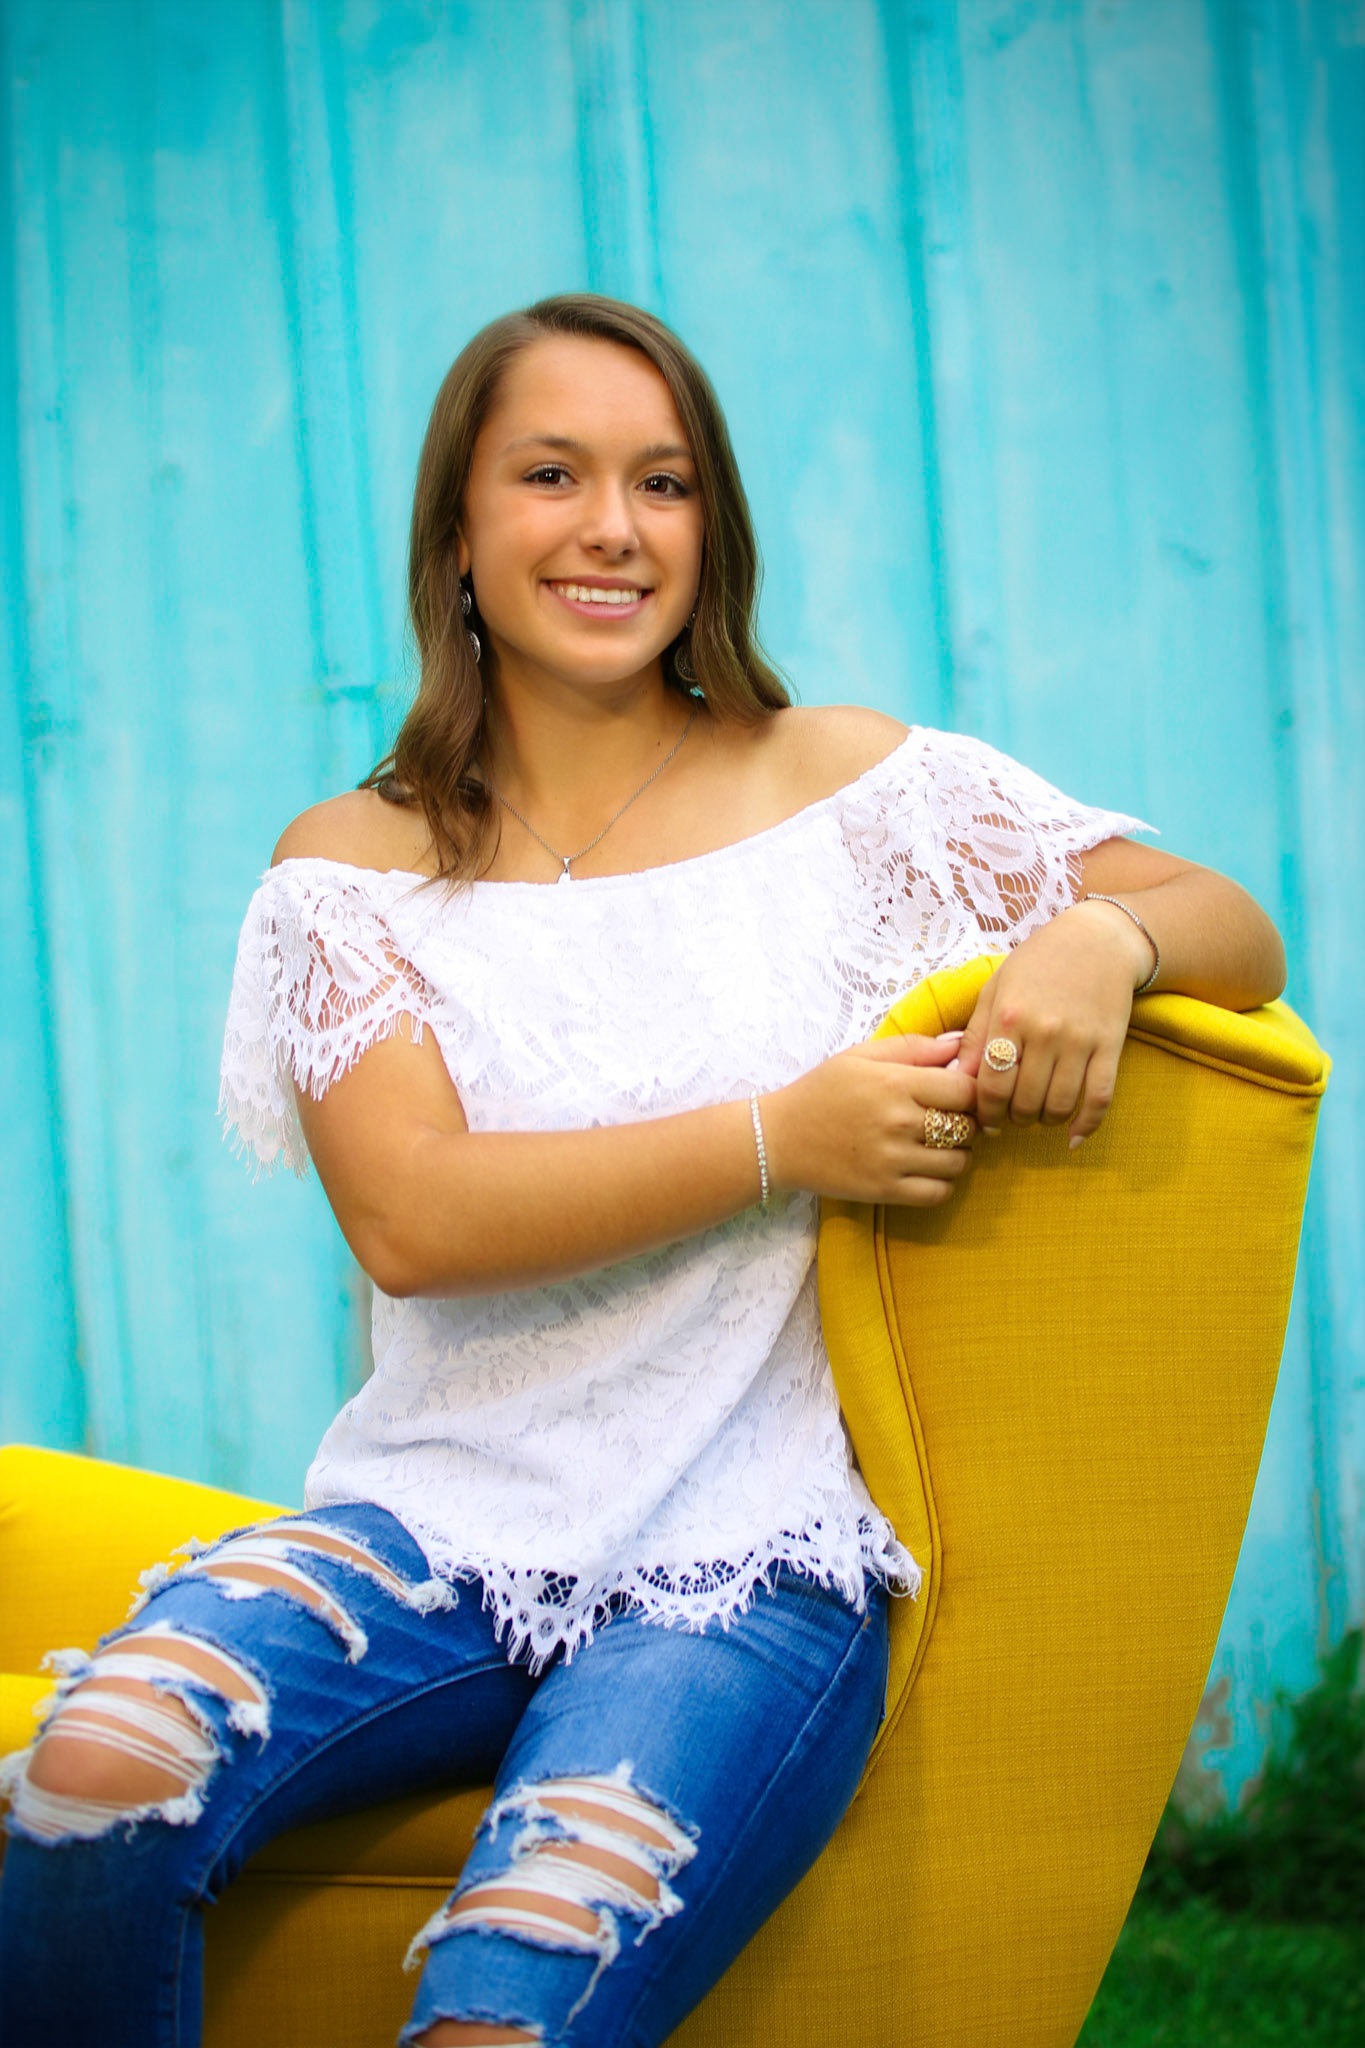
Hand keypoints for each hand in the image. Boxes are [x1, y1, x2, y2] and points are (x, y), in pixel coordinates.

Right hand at [763, 1032, 977, 1205]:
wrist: (778, 1140)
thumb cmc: (821, 1091)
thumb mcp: (860, 1056)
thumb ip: (913, 1047)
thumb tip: (960, 1042)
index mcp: (894, 1083)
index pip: (967, 1090)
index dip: (972, 1092)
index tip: (961, 1095)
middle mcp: (898, 1122)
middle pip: (968, 1126)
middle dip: (968, 1122)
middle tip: (952, 1119)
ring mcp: (892, 1160)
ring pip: (959, 1162)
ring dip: (958, 1154)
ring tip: (940, 1146)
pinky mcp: (885, 1190)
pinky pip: (939, 1193)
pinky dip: (943, 1183)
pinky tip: (928, 1170)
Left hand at [956, 901, 1153, 1147]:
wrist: (1099, 939)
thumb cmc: (1039, 962)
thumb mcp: (996, 989)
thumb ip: (975, 1036)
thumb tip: (954, 1079)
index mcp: (1009, 1016)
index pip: (990, 1085)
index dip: (985, 1113)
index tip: (984, 1121)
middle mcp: (1044, 1031)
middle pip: (1023, 1102)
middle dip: (1013, 1119)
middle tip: (1011, 1117)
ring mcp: (1080, 1040)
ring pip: (1059, 1106)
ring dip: (1045, 1121)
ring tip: (1037, 1114)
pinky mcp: (1110, 1045)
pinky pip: (1099, 1098)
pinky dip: (1086, 1125)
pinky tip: (1074, 1137)